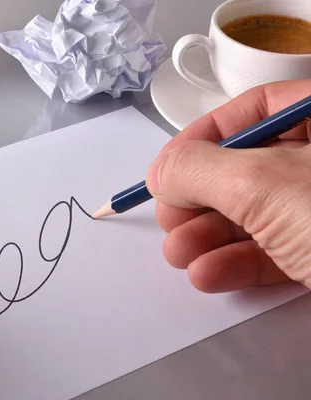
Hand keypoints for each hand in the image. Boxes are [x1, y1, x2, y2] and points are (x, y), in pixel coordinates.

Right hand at [145, 79, 310, 292]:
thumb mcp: (263, 184)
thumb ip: (198, 170)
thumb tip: (158, 174)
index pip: (255, 109)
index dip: (203, 135)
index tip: (167, 167)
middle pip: (243, 169)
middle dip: (196, 200)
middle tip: (169, 218)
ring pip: (250, 215)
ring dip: (204, 238)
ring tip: (180, 255)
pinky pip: (270, 251)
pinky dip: (234, 263)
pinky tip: (208, 275)